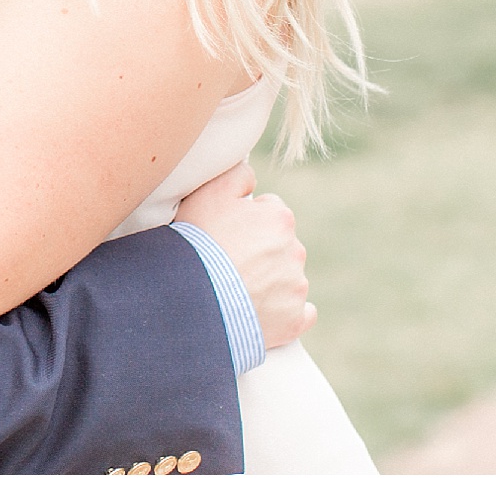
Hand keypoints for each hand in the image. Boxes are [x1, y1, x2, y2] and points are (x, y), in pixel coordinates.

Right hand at [175, 163, 315, 349]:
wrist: (195, 298)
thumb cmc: (199, 243)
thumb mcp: (208, 192)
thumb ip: (237, 174)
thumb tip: (251, 176)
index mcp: (280, 219)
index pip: (269, 212)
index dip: (245, 221)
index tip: (226, 233)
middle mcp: (295, 250)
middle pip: (279, 245)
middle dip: (260, 251)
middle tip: (228, 261)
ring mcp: (297, 287)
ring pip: (288, 277)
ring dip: (269, 281)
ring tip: (234, 289)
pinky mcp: (294, 320)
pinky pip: (301, 313)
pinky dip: (286, 312)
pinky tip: (263, 312)